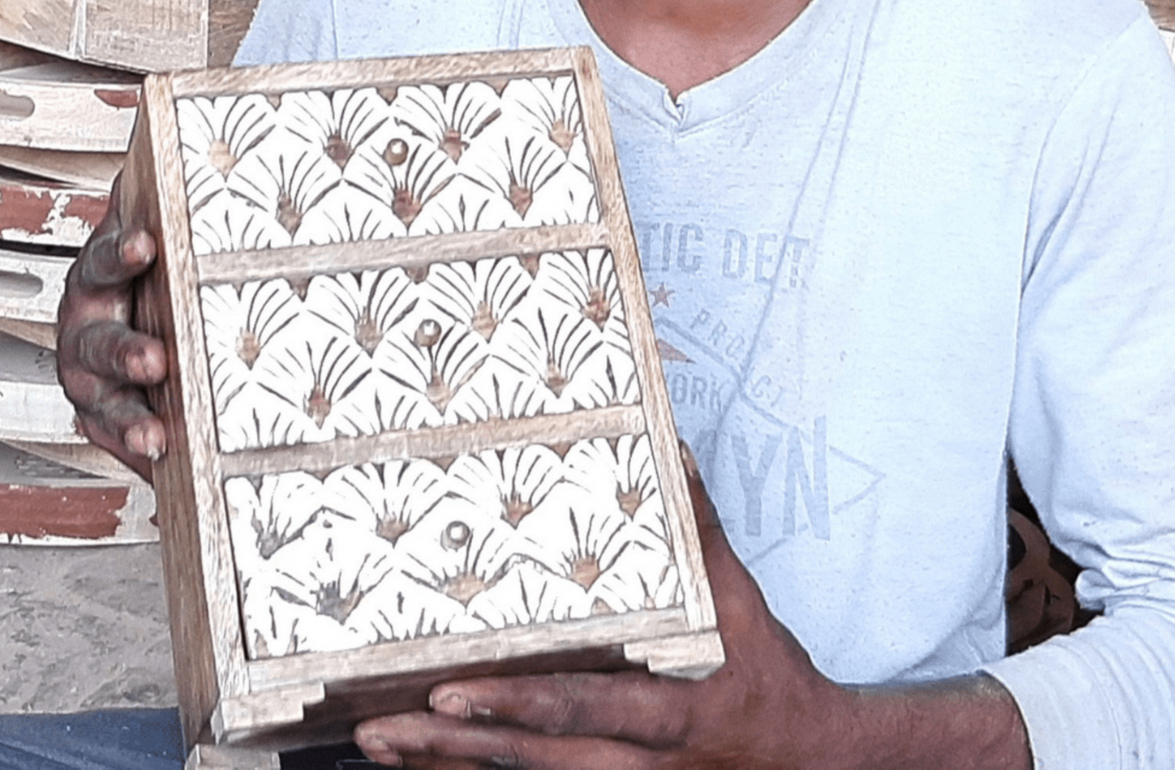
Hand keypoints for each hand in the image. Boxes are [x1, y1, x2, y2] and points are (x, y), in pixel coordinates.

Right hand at [56, 172, 167, 480]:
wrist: (132, 320)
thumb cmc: (153, 271)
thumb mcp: (161, 231)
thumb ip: (173, 193)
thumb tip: (202, 122)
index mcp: (99, 274)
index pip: (105, 257)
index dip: (122, 250)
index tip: (144, 244)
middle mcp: (87, 325)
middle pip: (99, 340)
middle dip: (126, 351)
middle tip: (155, 359)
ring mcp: (90, 378)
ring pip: (103, 401)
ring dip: (130, 417)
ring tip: (156, 432)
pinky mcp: (104, 418)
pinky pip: (115, 440)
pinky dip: (136, 451)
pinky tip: (162, 458)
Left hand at [353, 446, 1030, 769]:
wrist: (811, 760)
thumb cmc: (767, 676)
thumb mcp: (740, 602)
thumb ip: (701, 532)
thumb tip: (673, 453)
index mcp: (664, 714)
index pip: (580, 711)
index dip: (516, 706)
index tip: (450, 694)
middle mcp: (634, 762)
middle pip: (532, 759)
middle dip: (454, 747)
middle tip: (383, 727)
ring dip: (450, 767)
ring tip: (380, 746)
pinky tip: (433, 761)